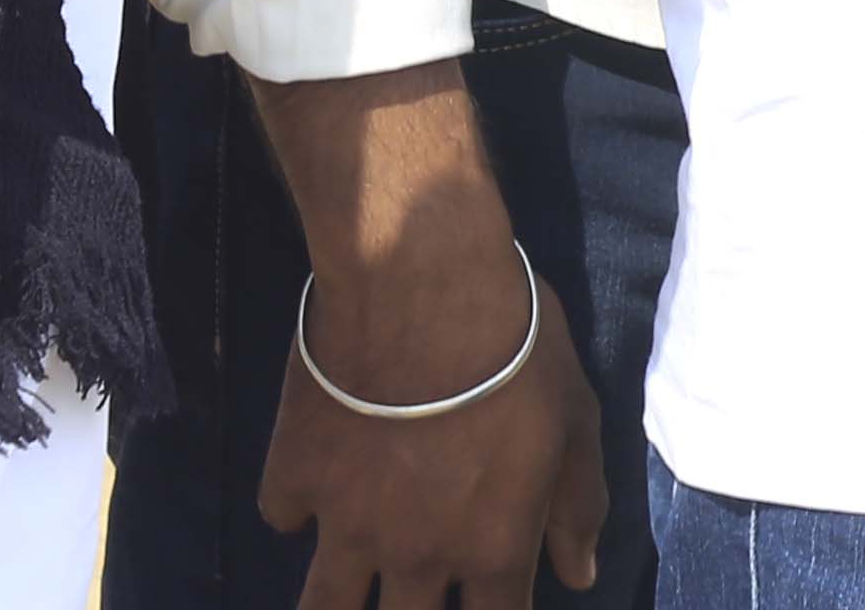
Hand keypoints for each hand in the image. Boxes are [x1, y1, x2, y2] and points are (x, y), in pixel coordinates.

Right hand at [259, 243, 606, 607]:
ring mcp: (346, 525)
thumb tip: (581, 576)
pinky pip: (283, 517)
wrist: (420, 287)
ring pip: (325, 609)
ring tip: (341, 597)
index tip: (486, 600)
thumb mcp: (575, 422)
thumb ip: (578, 506)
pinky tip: (307, 489)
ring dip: (335, 606)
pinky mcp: (293, 477)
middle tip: (412, 591)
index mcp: (490, 551)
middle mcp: (416, 556)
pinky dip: (295, 510)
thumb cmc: (515, 350)